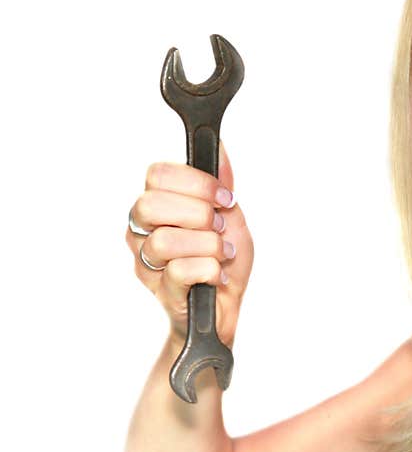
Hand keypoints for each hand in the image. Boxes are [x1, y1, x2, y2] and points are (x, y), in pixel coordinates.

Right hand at [125, 141, 253, 345]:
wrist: (227, 305)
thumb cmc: (223, 258)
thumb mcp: (230, 213)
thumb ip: (220, 181)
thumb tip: (218, 146)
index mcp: (157, 204)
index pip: (158, 174)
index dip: (198, 183)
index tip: (225, 198)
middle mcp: (142, 230)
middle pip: (151, 205)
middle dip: (199, 214)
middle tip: (220, 227)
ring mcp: (146, 262)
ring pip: (166, 241)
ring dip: (209, 246)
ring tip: (222, 254)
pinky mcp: (161, 290)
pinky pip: (182, 271)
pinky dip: (212, 271)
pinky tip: (218, 275)